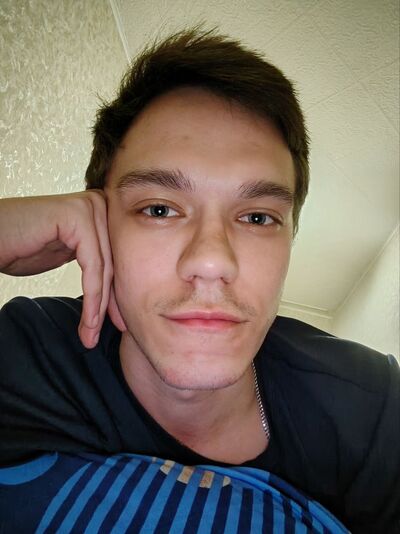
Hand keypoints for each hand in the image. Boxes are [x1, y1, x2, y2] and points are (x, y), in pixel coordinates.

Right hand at [0, 191, 112, 347]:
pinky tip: (88, 321)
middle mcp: (100, 203)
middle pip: (113, 263)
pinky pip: (92, 264)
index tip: (118, 324)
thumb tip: (119, 290)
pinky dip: (92, 297)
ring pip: (104, 267)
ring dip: (99, 308)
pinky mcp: (77, 216)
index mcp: (100, 210)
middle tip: (108, 334)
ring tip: (91, 335)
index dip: (116, 296)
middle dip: (111, 304)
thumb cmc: (19, 246)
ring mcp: (89, 206)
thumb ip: (93, 261)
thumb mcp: (65, 254)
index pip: (117, 258)